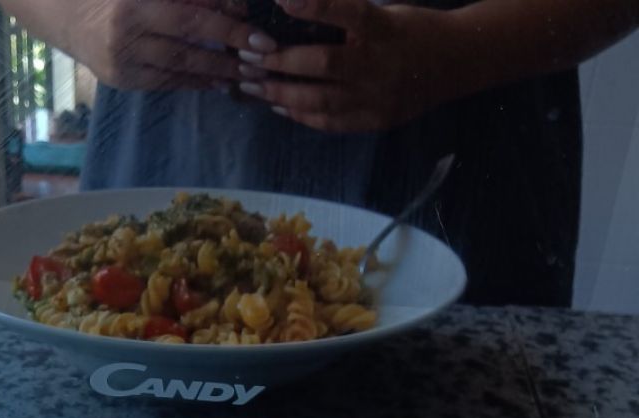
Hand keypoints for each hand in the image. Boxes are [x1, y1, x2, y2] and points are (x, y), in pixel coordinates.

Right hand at [63, 0, 271, 90]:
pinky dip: (193, 82)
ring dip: (216, 72)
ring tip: (246, 75)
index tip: (258, 35)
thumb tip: (234, 6)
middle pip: (187, 45)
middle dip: (228, 53)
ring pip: (177, 69)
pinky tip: (216, 82)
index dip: (227, 26)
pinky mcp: (121, 79)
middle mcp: (126, 33)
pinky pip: (164, 82)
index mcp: (135, 3)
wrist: (68, 13)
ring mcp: (122, 60)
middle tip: (261, 59)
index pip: (190, 17)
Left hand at [235, 0, 456, 131]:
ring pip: (320, 100)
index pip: (347, 13)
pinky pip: (329, 122)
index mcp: (383, 28)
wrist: (453, 64)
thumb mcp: (384, 13)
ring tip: (253, 86)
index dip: (315, 7)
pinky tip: (279, 106)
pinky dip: (301, 114)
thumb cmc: (409, 30)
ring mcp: (376, 97)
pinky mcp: (373, 120)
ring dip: (281, 94)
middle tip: (249, 56)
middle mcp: (379, 64)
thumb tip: (295, 13)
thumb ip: (345, 18)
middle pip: (323, 64)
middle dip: (281, 62)